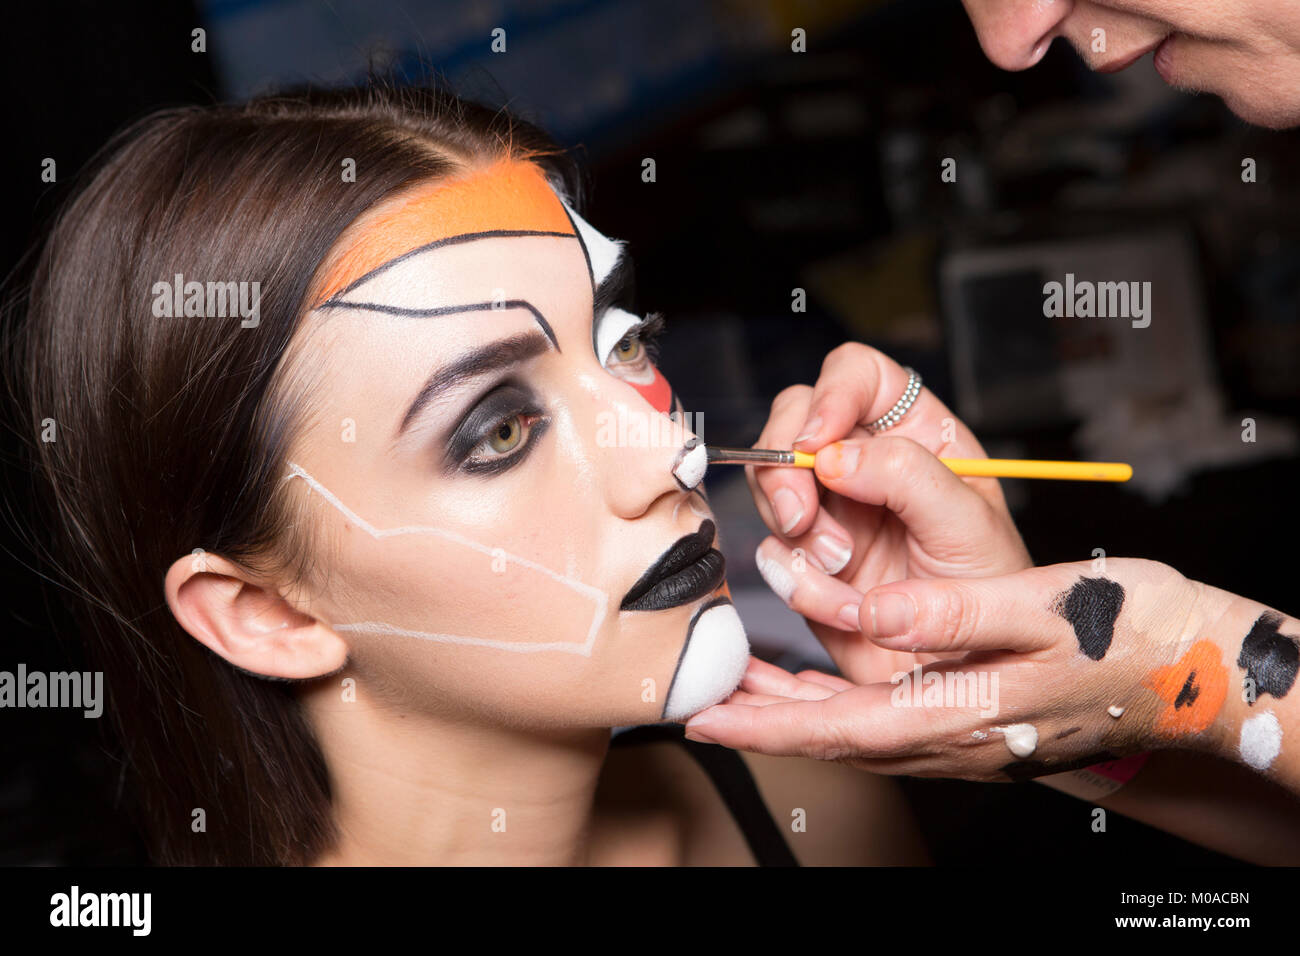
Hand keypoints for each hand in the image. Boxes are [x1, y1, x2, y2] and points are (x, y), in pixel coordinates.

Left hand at [690, 559, 1220, 781]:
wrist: (1202, 672)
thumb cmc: (1135, 633)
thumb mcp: (1046, 607)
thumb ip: (953, 616)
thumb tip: (872, 618)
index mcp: (963, 712)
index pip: (840, 728)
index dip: (766, 725)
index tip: (706, 717)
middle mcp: (957, 739)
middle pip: (836, 738)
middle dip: (762, 722)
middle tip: (702, 700)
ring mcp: (968, 738)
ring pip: (858, 733)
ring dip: (794, 714)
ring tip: (743, 690)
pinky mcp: (980, 723)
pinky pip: (887, 722)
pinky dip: (838, 707)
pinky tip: (821, 687)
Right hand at [748, 343, 1029, 683]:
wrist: (966, 679)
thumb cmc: (992, 597)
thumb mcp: (967, 526)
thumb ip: (907, 477)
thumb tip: (833, 455)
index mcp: (917, 433)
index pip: (857, 374)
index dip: (829, 396)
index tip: (816, 446)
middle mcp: (866, 461)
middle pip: (793, 419)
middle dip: (786, 470)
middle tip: (803, 519)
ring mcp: (830, 509)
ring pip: (770, 485)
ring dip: (798, 535)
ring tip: (845, 572)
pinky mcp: (805, 559)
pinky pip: (771, 552)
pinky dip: (800, 584)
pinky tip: (846, 608)